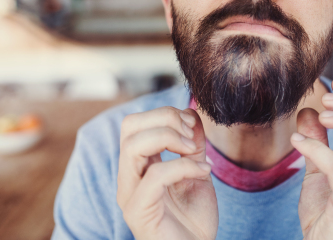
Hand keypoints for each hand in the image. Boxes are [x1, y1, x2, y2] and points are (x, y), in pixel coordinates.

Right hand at [117, 107, 217, 239]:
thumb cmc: (193, 219)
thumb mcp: (196, 171)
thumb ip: (192, 144)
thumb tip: (191, 112)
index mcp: (138, 166)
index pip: (135, 123)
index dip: (165, 114)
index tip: (191, 125)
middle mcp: (128, 178)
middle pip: (129, 126)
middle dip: (164, 119)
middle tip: (190, 135)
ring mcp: (130, 195)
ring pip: (133, 145)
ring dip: (169, 138)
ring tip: (194, 150)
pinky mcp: (139, 212)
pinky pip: (155, 176)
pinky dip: (184, 166)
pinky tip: (204, 172)